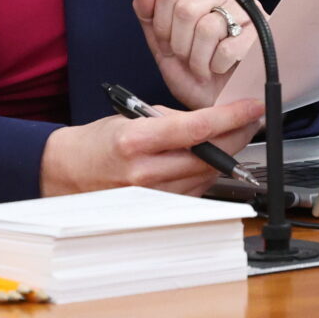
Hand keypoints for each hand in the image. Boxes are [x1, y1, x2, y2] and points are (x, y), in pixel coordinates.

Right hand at [38, 99, 263, 196]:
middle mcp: (144, 171)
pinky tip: (209, 160)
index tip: (251, 108)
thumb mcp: (129, 117)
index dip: (230, 118)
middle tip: (251, 121)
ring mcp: (151, 195)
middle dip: (237, 136)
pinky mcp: (156, 209)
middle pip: (209, 156)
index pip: (196, 128)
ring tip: (232, 137)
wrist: (67, 174)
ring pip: (206, 176)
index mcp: (135, 140)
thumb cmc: (96, 143)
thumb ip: (170, 119)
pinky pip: (194, 190)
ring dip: (226, 156)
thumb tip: (210, 119)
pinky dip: (207, 173)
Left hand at [132, 0, 263, 109]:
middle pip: (186, 9)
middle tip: (186, 57)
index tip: (168, 42)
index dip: (162, 25)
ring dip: (198, 59)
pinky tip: (220, 68)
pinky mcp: (260, 34)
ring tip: (203, 66)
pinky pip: (228, 48)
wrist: (218, 103)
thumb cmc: (192, 72)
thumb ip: (148, 12)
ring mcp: (245, 11)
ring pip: (207, 28)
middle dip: (179, 43)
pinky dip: (217, 66)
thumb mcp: (162, 44)